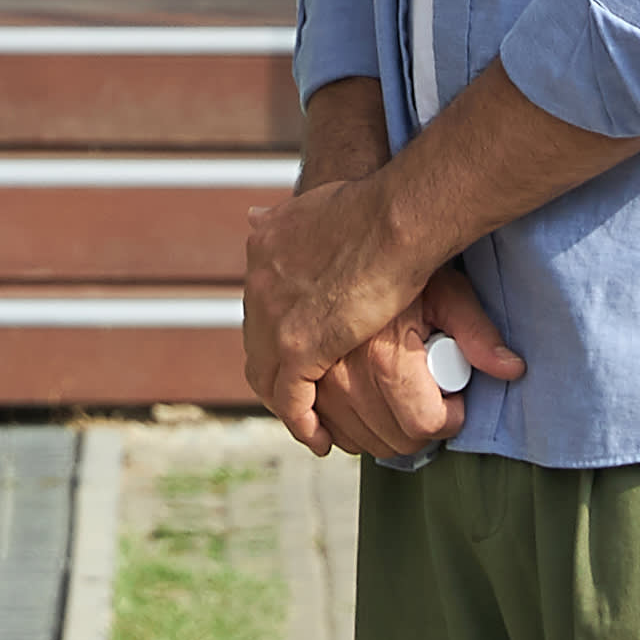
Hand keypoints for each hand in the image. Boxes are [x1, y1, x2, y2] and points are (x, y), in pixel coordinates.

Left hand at [244, 162, 464, 443]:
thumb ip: (283, 214)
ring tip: (310, 420)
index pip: (260, 301)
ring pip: (266, 375)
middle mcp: (259, 283)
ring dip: (285, 402)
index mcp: (263, 246)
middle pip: (258, 340)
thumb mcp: (311, 202)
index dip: (275, 328)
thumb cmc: (375, 207)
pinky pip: (290, 400)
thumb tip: (249, 215)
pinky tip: (319, 437)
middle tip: (303, 390)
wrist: (390, 217)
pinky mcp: (297, 348)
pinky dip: (302, 422)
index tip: (295, 346)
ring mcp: (273, 317)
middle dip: (277, 368)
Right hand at [289, 264, 524, 458]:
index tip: (454, 403)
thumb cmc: (401, 261)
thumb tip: (513, 368)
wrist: (348, 231)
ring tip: (393, 403)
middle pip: (389, 439)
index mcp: (384, 359)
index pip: (423, 424)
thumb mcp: (448, 292)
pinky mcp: (287, 365)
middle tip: (427, 403)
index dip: (448, 418)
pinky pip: (305, 419)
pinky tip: (343, 418)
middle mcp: (341, 374)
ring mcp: (310, 374)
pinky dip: (328, 426)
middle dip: (415, 431)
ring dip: (375, 434)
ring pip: (350, 437)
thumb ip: (478, 334)